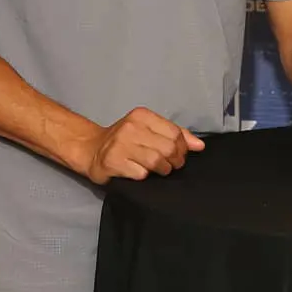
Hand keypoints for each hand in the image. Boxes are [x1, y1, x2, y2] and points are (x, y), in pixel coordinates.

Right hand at [79, 106, 204, 184]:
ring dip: (163, 170)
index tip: (181, 155)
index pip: (175, 133)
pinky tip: (140, 173)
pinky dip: (145, 176)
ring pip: (156, 161)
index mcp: (142, 116)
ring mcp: (120, 144)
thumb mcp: (149, 130)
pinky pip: (140, 173)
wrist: (91, 149)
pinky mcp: (112, 162)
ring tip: (160, 170)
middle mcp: (131, 127)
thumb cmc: (125, 140)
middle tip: (172, 165)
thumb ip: (175, 134)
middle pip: (168, 148)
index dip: (183, 147)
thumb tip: (200, 145)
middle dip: (175, 160)